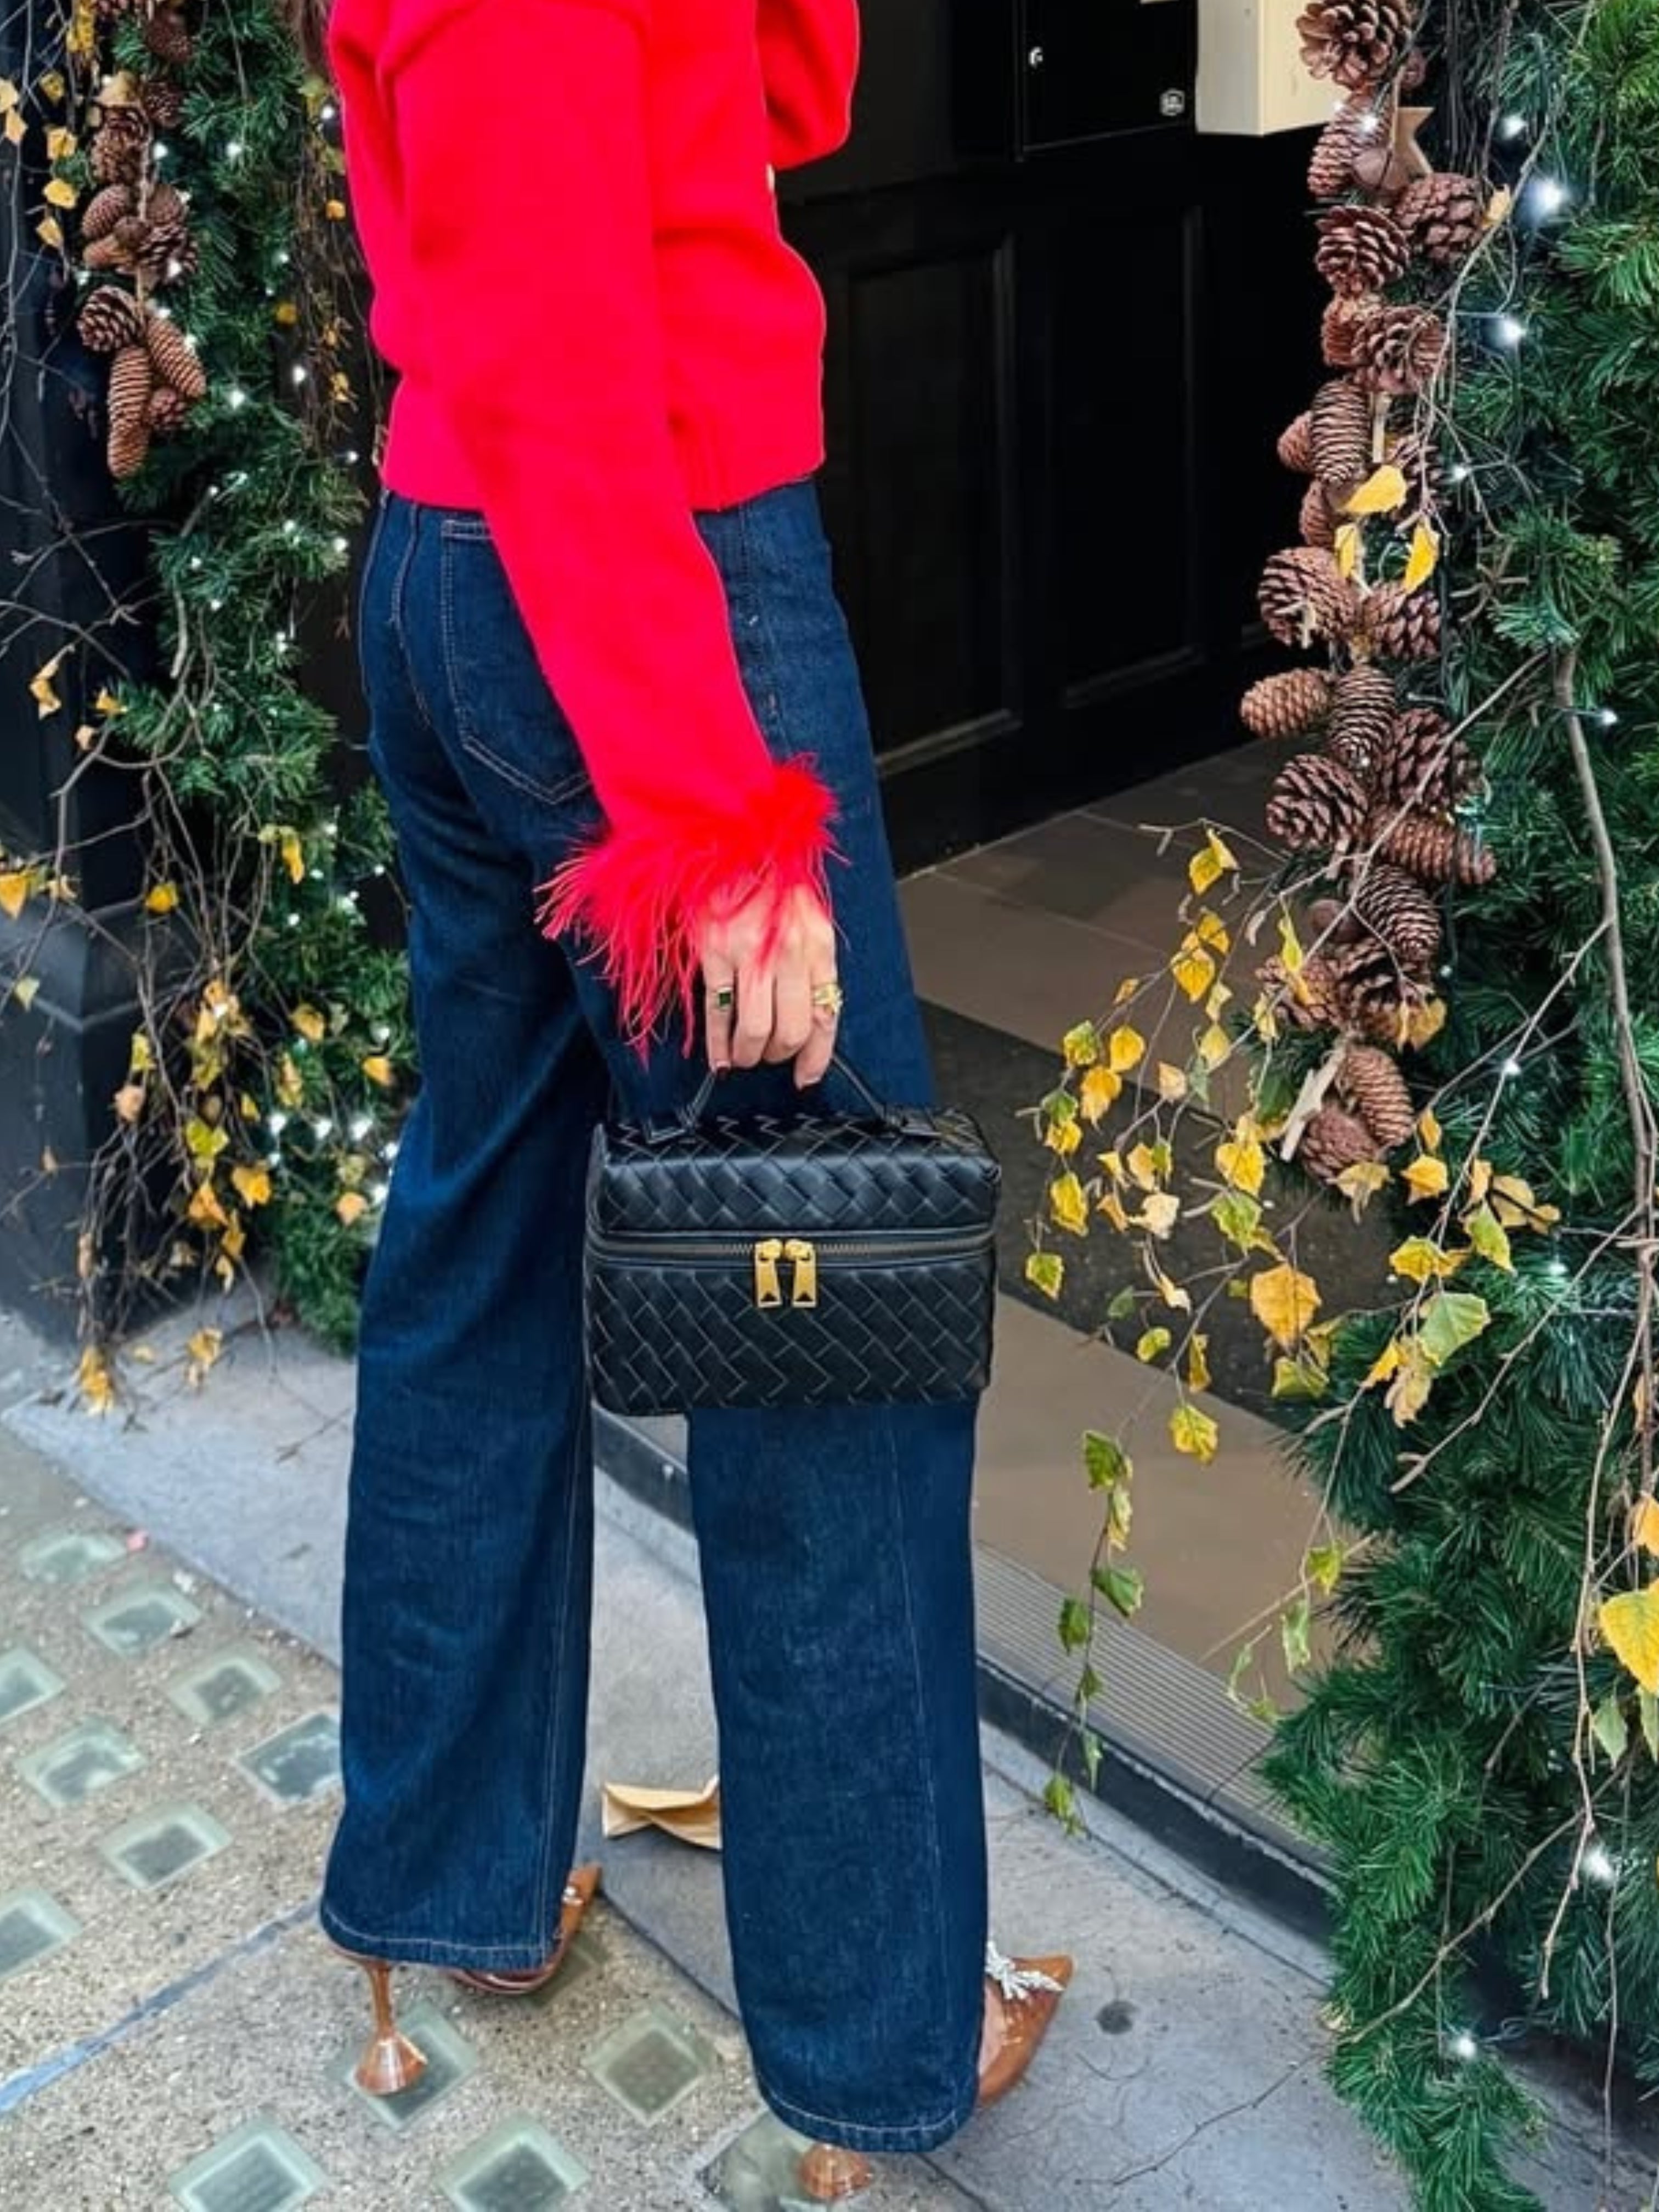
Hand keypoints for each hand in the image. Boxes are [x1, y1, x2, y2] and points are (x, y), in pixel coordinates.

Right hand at [701, 882, 838, 1087]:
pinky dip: (718, 1043)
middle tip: (769, 1059)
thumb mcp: (805, 915)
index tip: (806, 1075)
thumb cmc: (767, 878)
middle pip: (793, 1030)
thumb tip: (808, 1012)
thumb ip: (810, 960)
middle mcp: (790, 952)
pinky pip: (719, 1013)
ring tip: (742, 1058)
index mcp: (817, 944)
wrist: (729, 838)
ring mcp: (750, 953)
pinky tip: (718, 1056)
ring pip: (757, 1030)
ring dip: (749, 1055)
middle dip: (780, 1056)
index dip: (817, 1055)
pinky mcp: (715, 951)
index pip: (826, 1015)